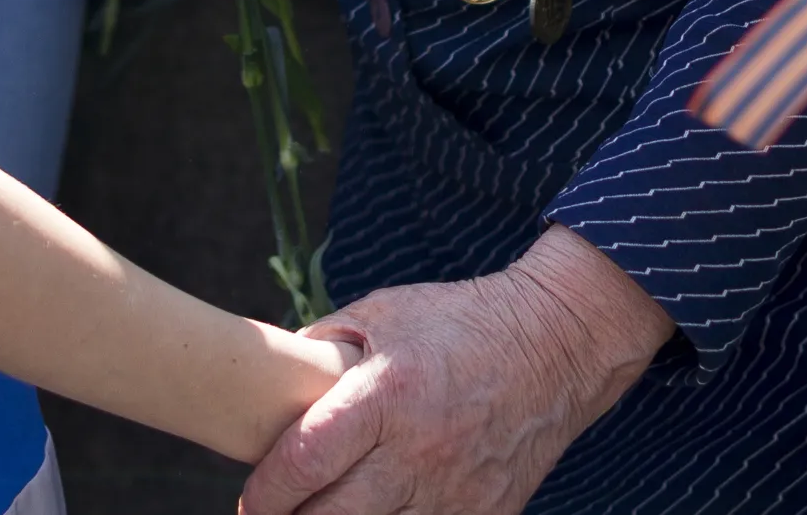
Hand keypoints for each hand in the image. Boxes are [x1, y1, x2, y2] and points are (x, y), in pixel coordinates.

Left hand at [244, 228, 672, 514]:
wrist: (557, 344)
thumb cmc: (462, 322)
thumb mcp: (385, 312)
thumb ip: (324, 344)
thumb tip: (273, 375)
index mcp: (387, 394)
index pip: (306, 461)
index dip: (265, 492)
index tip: (249, 500)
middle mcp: (419, 451)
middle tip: (276, 514)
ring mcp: (456, 491)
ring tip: (327, 510)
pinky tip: (380, 511)